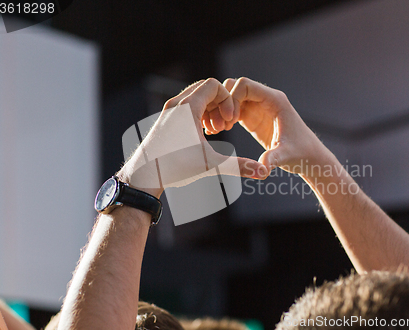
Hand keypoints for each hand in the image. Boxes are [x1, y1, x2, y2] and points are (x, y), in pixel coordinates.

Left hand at [118, 78, 267, 197]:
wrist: (144, 176)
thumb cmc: (175, 167)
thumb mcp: (211, 164)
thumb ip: (239, 166)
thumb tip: (264, 173)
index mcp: (187, 107)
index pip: (214, 85)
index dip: (228, 100)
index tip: (230, 121)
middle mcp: (176, 104)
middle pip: (205, 89)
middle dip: (220, 104)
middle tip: (224, 126)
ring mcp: (168, 111)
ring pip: (195, 98)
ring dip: (210, 110)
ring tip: (214, 132)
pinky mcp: (165, 120)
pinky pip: (186, 107)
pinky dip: (199, 114)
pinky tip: (202, 135)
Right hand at [212, 77, 327, 176]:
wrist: (308, 157)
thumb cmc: (301, 153)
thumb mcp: (286, 156)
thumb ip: (273, 159)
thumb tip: (262, 169)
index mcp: (274, 100)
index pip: (245, 85)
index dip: (232, 99)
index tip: (230, 120)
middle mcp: (265, 100)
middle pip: (235, 86)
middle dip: (224, 103)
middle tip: (221, 125)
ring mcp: (258, 107)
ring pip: (231, 96)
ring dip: (222, 109)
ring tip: (219, 129)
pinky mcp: (252, 118)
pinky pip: (232, 108)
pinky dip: (224, 116)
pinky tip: (221, 130)